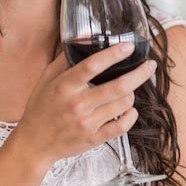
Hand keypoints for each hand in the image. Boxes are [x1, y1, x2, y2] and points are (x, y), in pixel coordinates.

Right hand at [16, 42, 156, 167]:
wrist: (35, 143)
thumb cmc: (40, 108)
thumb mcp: (45, 80)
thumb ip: (63, 61)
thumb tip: (81, 43)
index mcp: (65, 86)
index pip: (93, 65)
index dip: (113, 54)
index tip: (128, 46)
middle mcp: (78, 104)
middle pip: (118, 86)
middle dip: (139, 74)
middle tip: (150, 66)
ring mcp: (88, 123)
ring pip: (123, 104)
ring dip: (132, 93)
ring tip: (131, 88)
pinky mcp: (94, 138)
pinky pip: (122, 126)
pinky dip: (131, 116)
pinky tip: (130, 109)